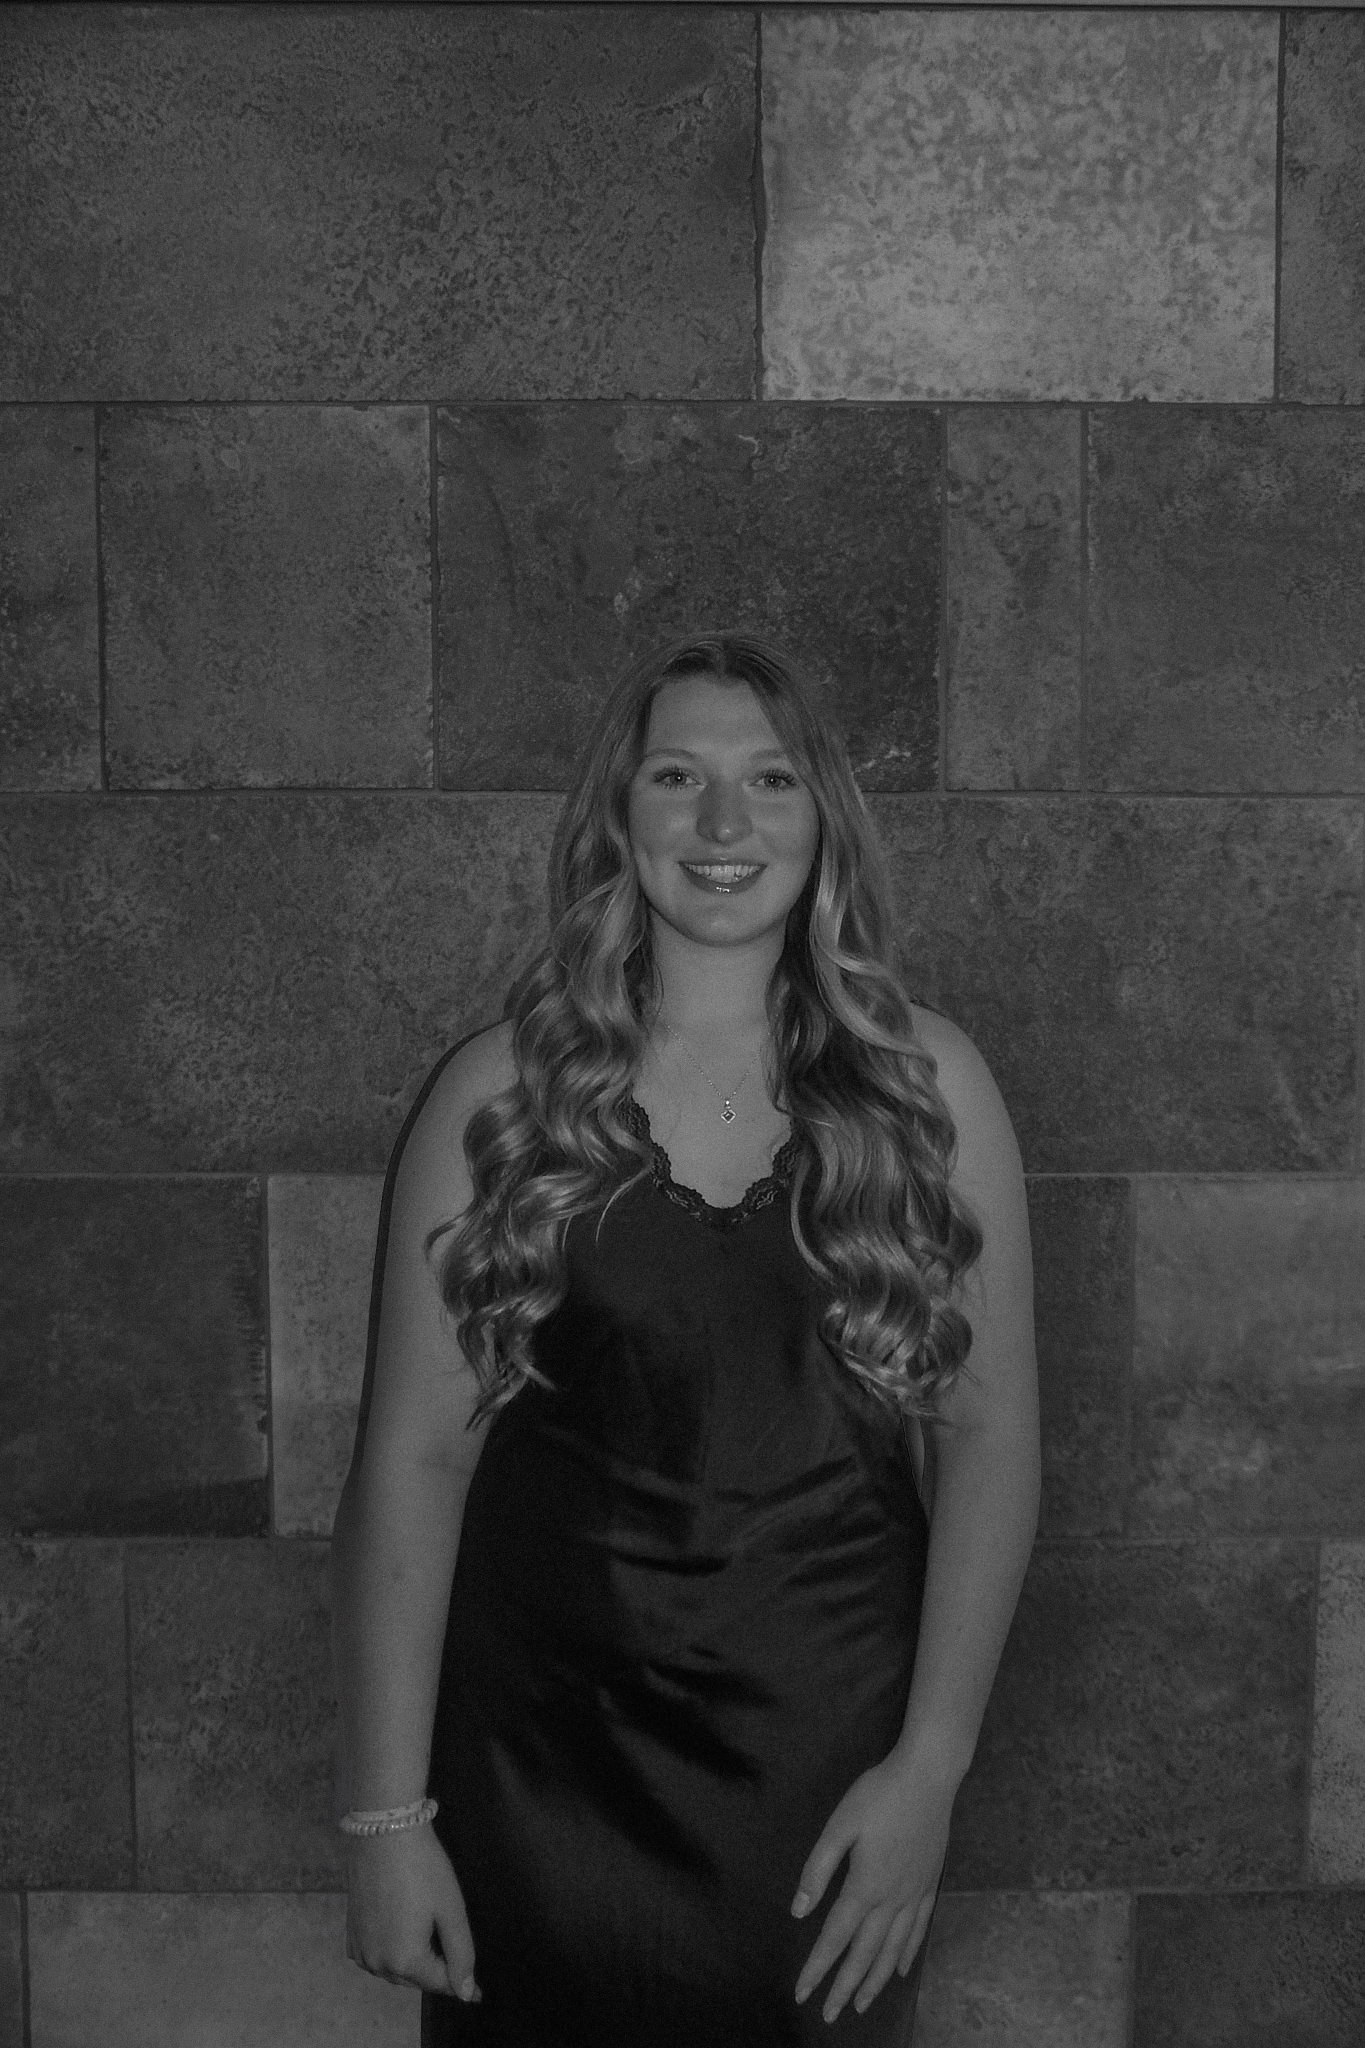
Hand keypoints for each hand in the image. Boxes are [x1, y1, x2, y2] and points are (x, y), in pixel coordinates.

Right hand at [344, 1823, 481, 2001]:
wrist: (384, 1832)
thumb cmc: (423, 1868)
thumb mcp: (451, 1909)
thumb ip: (461, 1954)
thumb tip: (465, 1993)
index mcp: (405, 1961)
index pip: (440, 1984)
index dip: (462, 1984)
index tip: (479, 1990)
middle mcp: (378, 1964)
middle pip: (417, 1979)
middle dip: (436, 1970)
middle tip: (451, 1946)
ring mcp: (360, 1950)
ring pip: (395, 1970)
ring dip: (414, 1963)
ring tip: (429, 1935)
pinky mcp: (351, 1934)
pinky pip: (376, 1957)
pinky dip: (392, 1953)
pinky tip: (403, 1931)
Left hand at [790, 1744, 956, 2023]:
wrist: (928, 1777)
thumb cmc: (878, 1795)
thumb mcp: (840, 1825)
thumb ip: (818, 1869)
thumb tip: (799, 1911)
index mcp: (864, 1886)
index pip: (835, 1938)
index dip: (817, 1968)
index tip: (802, 1994)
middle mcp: (891, 1900)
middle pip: (865, 1954)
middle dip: (845, 1987)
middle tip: (829, 2015)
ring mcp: (914, 1894)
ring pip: (893, 1950)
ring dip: (875, 1980)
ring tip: (862, 2004)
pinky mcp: (929, 1885)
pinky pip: (918, 1930)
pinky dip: (906, 1955)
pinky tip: (900, 1971)